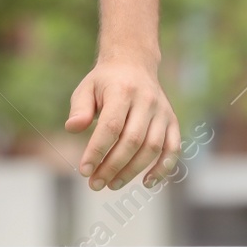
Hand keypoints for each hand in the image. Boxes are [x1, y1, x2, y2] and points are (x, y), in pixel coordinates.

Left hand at [65, 56, 179, 190]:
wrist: (134, 63)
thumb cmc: (105, 82)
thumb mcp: (86, 88)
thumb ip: (79, 109)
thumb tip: (72, 128)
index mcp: (123, 91)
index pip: (111, 126)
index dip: (98, 151)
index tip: (84, 170)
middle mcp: (146, 100)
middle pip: (132, 140)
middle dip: (113, 166)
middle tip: (96, 184)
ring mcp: (162, 111)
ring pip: (153, 147)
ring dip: (133, 171)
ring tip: (112, 184)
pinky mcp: (172, 120)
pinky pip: (173, 148)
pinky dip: (163, 168)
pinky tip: (147, 183)